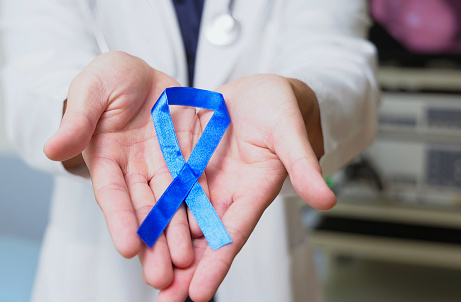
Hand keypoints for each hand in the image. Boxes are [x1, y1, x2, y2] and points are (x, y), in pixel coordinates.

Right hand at [43, 51, 198, 288]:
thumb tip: (52, 149)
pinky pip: (195, 181)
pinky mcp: (186, 154)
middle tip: (162, 276)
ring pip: (171, 203)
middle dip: (152, 242)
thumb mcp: (92, 89)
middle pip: (144, 208)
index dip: (120, 219)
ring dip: (178, 233)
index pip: (112, 193)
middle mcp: (134, 168)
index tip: (127, 247)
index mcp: (106, 157)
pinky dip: (200, 205)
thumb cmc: (109, 78)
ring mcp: (161, 164)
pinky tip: (209, 230)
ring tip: (188, 264)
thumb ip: (78, 120)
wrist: (140, 72)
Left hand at [158, 75, 335, 300]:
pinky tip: (138, 228)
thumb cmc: (282, 108)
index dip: (216, 264)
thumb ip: (303, 165)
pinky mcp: (187, 162)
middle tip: (163, 300)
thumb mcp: (290, 132)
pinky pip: (168, 187)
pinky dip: (155, 210)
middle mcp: (226, 192)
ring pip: (182, 218)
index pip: (233, 234)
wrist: (260, 91)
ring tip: (147, 275)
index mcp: (253, 191)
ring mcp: (204, 179)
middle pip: (204, 238)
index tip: (198, 294)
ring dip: (164, 246)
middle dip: (184, 270)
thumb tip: (328, 200)